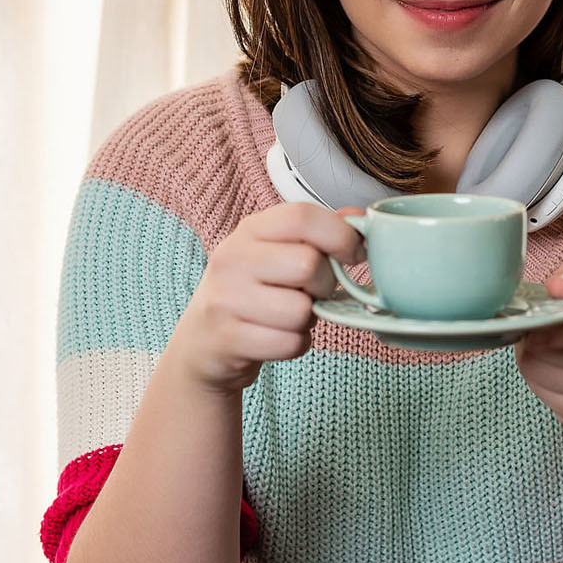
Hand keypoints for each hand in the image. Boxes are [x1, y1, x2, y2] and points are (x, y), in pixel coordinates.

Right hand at [172, 202, 365, 393]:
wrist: (202, 342)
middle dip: (323, 285)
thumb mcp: (277, 254)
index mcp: (250, 230)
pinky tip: (276, 337)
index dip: (340, 235)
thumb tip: (360, 218)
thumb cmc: (252, 293)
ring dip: (307, 320)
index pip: (302, 216)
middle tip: (307, 293)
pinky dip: (295, 345)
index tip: (353, 254)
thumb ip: (319, 234)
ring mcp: (226, 298)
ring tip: (287, 317)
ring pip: (301, 309)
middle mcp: (232, 258)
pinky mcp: (228, 338)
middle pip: (309, 264)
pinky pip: (290, 343)